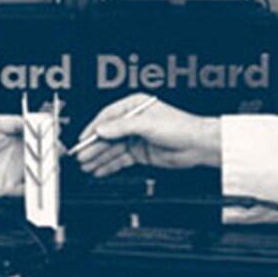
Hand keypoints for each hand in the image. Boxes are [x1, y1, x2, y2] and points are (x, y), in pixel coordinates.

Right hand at [74, 94, 219, 177]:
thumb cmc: (180, 127)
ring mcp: (135, 138)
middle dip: (94, 147)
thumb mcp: (146, 123)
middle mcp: (132, 121)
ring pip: (112, 148)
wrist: (196, 144)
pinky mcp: (139, 152)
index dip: (93, 129)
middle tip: (81, 157)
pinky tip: (99, 170)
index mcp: (133, 106)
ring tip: (86, 166)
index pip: (107, 117)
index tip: (83, 139)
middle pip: (107, 135)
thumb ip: (122, 127)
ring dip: (98, 157)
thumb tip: (102, 129)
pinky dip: (109, 165)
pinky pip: (120, 159)